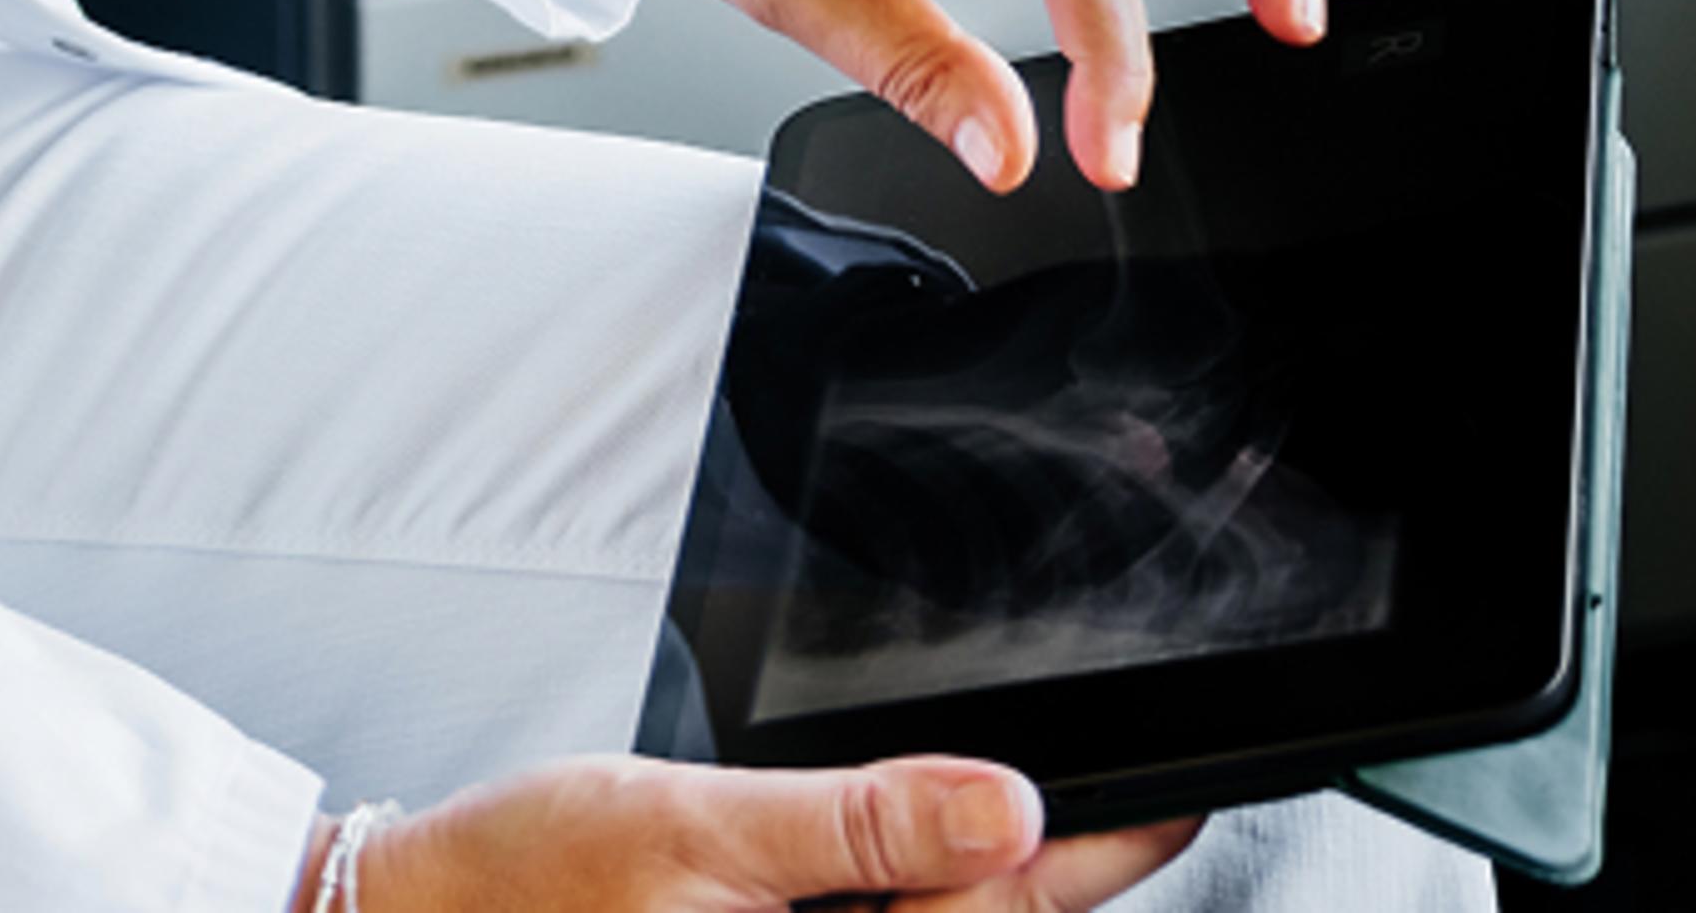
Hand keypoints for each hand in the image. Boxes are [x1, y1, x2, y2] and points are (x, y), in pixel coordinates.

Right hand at [293, 754, 1201, 911]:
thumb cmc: (521, 883)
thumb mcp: (696, 824)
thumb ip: (862, 825)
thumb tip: (1009, 809)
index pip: (1012, 911)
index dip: (1105, 849)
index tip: (1174, 799)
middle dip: (1036, 869)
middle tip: (1096, 794)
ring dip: (968, 887)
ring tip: (993, 820)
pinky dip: (893, 902)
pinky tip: (888, 867)